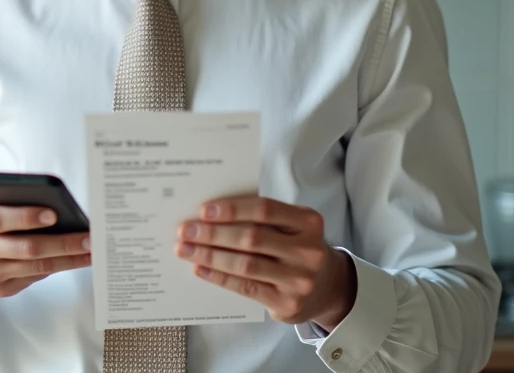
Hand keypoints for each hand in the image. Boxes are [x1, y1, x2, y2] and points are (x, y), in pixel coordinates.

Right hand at [0, 187, 91, 300]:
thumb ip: (9, 192)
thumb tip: (52, 198)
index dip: (26, 217)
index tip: (55, 213)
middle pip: (22, 248)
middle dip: (60, 242)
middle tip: (87, 236)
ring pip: (33, 267)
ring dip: (67, 258)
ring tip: (91, 248)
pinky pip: (33, 278)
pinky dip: (57, 268)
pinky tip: (76, 258)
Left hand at [174, 197, 356, 329]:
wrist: (329, 288)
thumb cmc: (298, 248)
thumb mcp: (293, 227)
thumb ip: (262, 218)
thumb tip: (211, 214)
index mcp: (308, 222)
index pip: (265, 210)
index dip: (232, 209)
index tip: (203, 210)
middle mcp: (307, 250)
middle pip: (251, 238)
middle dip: (213, 233)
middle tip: (185, 230)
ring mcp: (299, 280)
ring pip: (246, 264)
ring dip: (209, 255)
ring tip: (185, 249)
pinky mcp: (288, 304)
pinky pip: (246, 288)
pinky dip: (219, 277)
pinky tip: (200, 269)